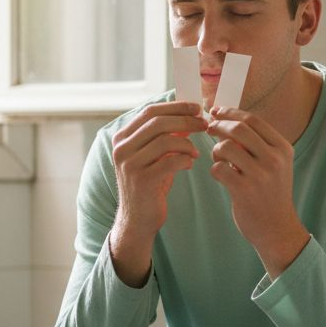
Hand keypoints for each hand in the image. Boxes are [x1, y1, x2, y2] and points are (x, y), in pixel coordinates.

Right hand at [109, 100, 207, 285]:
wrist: (138, 219)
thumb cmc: (150, 184)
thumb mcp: (154, 156)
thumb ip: (165, 136)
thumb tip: (188, 115)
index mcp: (122, 138)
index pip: (150, 111)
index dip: (176, 107)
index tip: (196, 108)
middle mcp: (121, 148)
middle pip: (157, 122)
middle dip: (185, 120)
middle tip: (204, 124)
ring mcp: (130, 164)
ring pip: (165, 140)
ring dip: (187, 143)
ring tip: (196, 152)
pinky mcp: (142, 180)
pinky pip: (170, 161)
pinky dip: (185, 160)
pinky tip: (190, 164)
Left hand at [206, 106, 310, 276]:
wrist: (277, 228)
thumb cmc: (271, 193)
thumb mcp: (275, 164)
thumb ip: (257, 144)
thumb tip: (227, 121)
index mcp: (283, 148)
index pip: (253, 120)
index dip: (231, 112)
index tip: (216, 112)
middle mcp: (274, 159)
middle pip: (238, 129)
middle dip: (219, 126)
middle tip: (208, 128)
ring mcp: (260, 175)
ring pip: (226, 147)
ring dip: (216, 150)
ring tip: (219, 159)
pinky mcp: (244, 190)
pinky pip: (218, 168)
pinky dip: (215, 169)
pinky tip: (221, 176)